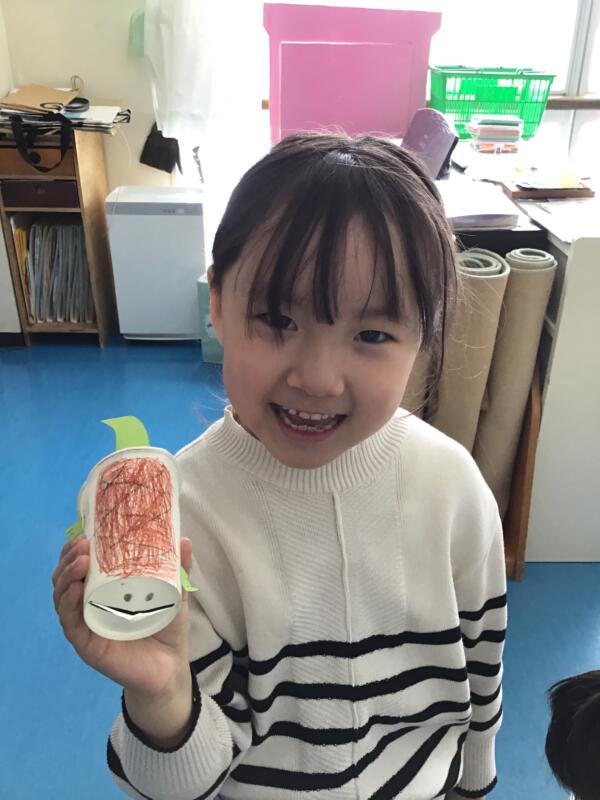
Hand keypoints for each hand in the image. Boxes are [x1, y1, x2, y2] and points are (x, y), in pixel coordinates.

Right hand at [52, 534, 192, 696]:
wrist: (170, 666)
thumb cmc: (166, 625)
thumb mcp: (173, 592)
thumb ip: (178, 568)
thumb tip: (183, 540)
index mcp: (104, 587)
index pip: (82, 562)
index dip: (77, 546)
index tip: (86, 532)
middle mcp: (89, 602)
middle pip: (66, 576)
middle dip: (69, 557)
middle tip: (82, 546)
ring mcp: (85, 622)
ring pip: (63, 595)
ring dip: (66, 576)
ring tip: (80, 562)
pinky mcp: (86, 644)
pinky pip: (70, 622)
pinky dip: (68, 605)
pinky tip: (75, 591)